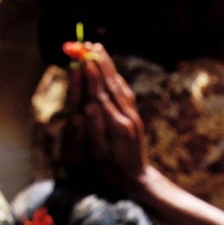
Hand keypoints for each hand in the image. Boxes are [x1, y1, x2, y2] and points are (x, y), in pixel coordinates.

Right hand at [78, 46, 148, 191]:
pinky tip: (111, 69)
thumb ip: (94, 129)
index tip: (84, 60)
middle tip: (90, 45)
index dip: (92, 77)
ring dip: (108, 66)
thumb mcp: (100, 154)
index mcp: (116, 126)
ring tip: (99, 49)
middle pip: (111, 85)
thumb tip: (87, 107)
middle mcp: (127, 117)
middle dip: (100, 64)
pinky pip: (125, 92)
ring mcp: (133, 116)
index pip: (101, 96)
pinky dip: (116, 78)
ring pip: (119, 86)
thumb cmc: (113, 171)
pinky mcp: (135, 117)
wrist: (138, 180)